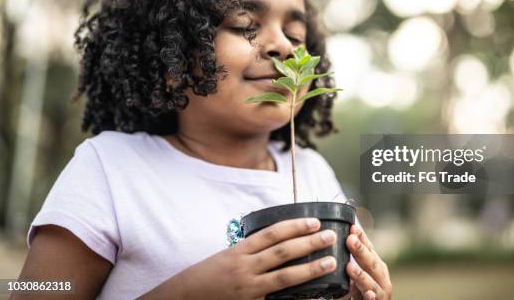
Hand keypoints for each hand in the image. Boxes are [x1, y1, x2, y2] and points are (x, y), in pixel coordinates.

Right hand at [183, 217, 336, 298]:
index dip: (294, 226)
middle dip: (308, 243)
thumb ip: (252, 250)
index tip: (314, 221)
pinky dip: (296, 298)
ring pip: (284, 278)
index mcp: (239, 251)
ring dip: (310, 269)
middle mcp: (245, 268)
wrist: (184, 297)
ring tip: (329, 262)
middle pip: (282, 253)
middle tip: (330, 236)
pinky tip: (313, 296)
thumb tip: (279, 239)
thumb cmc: (207, 275)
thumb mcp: (227, 256)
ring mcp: (249, 289)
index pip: (271, 235)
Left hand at [339, 224, 392, 299]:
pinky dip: (370, 298)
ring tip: (350, 267)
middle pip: (371, 263)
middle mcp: (381, 278)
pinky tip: (369, 294)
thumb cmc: (362, 289)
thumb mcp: (359, 271)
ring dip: (361, 275)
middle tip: (350, 240)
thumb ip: (355, 256)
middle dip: (361, 252)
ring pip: (371, 284)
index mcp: (377, 265)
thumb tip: (343, 233)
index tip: (352, 227)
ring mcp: (379, 293)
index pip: (369, 248)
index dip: (361, 238)